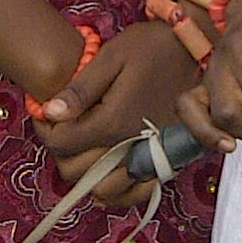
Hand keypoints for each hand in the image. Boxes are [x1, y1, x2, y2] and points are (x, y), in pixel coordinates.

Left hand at [35, 23, 200, 208]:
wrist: (195, 50)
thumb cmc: (151, 48)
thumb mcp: (111, 57)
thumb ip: (80, 89)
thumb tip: (49, 112)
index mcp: (113, 121)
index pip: (60, 143)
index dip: (46, 128)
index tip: (49, 112)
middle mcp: (131, 148)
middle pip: (75, 173)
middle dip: (63, 151)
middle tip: (67, 126)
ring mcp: (150, 158)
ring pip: (103, 191)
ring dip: (88, 173)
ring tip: (88, 145)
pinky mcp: (165, 162)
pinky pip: (135, 194)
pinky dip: (119, 189)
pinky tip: (111, 165)